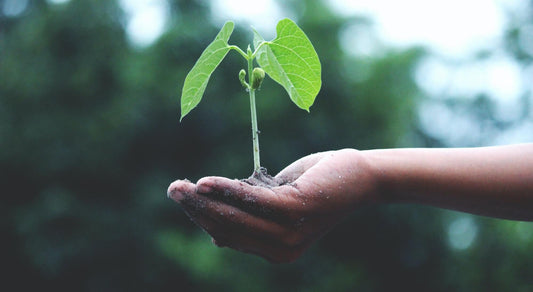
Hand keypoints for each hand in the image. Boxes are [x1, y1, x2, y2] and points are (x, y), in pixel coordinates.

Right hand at [167, 149, 378, 262]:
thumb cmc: (316, 185)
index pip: (229, 236)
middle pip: (227, 228)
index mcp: (275, 251)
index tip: (184, 198)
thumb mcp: (277, 202)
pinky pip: (252, 201)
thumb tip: (215, 234)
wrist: (359, 176)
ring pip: (235, 217)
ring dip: (204, 200)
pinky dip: (227, 190)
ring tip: (181, 186)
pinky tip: (205, 182)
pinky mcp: (295, 211)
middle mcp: (281, 250)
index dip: (203, 218)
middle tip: (173, 189)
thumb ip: (250, 215)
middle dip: (196, 209)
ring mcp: (289, 233)